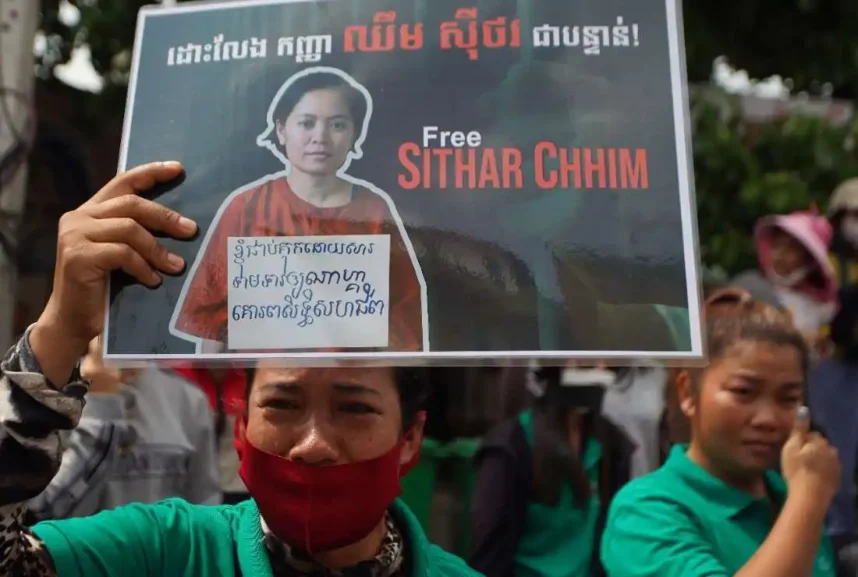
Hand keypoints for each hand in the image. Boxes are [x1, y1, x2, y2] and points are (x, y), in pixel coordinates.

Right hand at [31, 162, 196, 385]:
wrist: (73, 321)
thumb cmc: (103, 288)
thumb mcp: (122, 254)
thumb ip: (137, 234)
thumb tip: (182, 224)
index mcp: (90, 212)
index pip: (122, 182)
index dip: (150, 173)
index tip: (178, 168)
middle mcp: (78, 217)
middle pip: (131, 205)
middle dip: (165, 216)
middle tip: (191, 230)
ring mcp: (74, 235)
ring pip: (128, 228)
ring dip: (157, 248)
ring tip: (176, 266)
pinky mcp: (77, 256)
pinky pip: (122, 253)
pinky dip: (142, 266)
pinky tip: (152, 280)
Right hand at [781, 407, 841, 505]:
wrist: (810, 496)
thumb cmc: (796, 470)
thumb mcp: (791, 447)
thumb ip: (799, 429)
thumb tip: (804, 408)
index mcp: (820, 442)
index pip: (812, 435)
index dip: (802, 440)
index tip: (793, 449)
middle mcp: (832, 451)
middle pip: (821, 446)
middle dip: (812, 449)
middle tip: (798, 459)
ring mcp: (837, 466)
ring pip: (826, 458)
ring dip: (818, 461)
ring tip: (806, 469)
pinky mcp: (837, 480)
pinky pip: (828, 471)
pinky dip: (822, 472)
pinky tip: (813, 478)